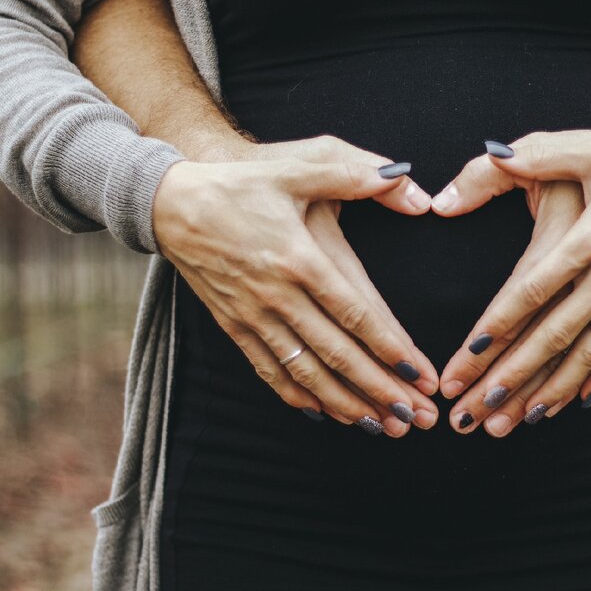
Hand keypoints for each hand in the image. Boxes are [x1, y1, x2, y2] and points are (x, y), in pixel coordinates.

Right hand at [152, 134, 439, 436]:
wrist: (170, 202)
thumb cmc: (242, 182)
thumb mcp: (300, 165)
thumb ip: (358, 174)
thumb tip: (411, 189)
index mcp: (299, 258)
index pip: (355, 314)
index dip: (391, 349)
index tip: (421, 376)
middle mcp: (277, 295)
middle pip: (337, 354)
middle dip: (380, 390)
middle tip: (416, 418)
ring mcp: (253, 315)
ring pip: (306, 372)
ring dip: (346, 403)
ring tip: (381, 426)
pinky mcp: (233, 326)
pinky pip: (270, 371)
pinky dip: (299, 397)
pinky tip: (325, 414)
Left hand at [433, 129, 590, 434]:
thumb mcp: (588, 148)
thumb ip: (530, 157)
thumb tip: (481, 164)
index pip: (533, 291)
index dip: (497, 326)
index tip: (467, 357)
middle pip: (554, 335)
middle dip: (512, 377)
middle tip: (475, 412)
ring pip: (588, 353)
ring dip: (550, 391)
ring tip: (515, 421)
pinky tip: (575, 402)